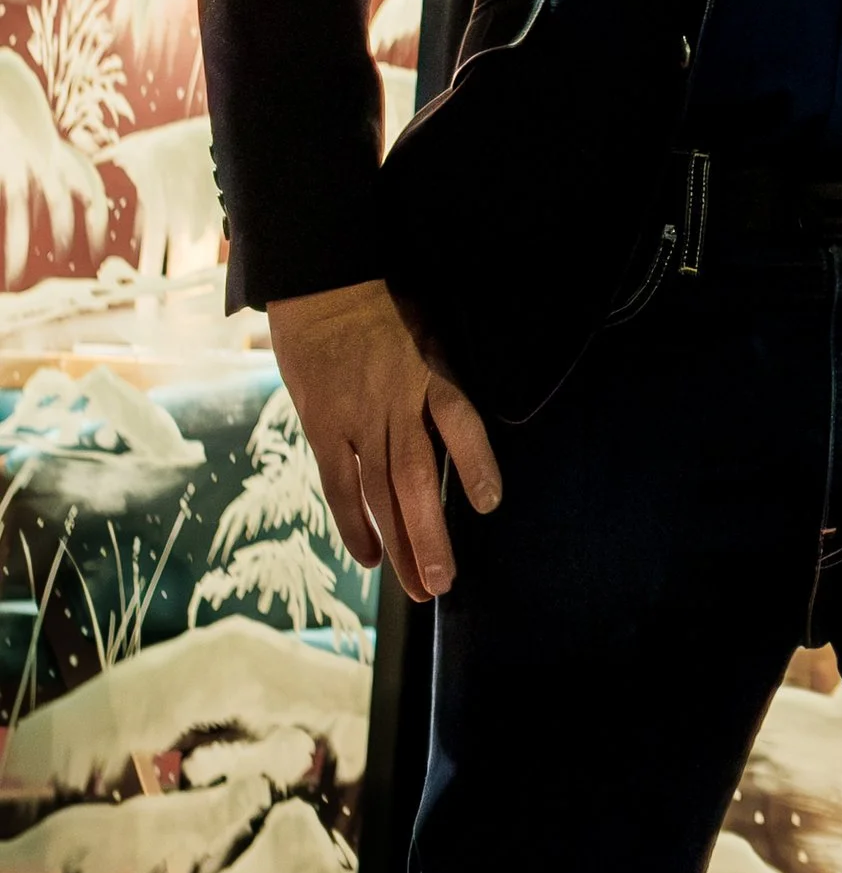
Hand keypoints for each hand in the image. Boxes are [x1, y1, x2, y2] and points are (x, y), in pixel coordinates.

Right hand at [268, 276, 502, 603]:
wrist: (321, 285)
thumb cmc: (385, 302)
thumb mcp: (431, 325)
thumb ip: (444, 372)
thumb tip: (464, 417)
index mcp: (428, 371)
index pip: (458, 422)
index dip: (473, 463)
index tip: (489, 504)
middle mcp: (394, 402)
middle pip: (414, 478)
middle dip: (430, 535)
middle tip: (444, 583)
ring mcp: (355, 418)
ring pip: (378, 493)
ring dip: (399, 544)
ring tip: (418, 588)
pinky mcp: (323, 428)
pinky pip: (337, 486)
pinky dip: (353, 524)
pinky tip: (369, 559)